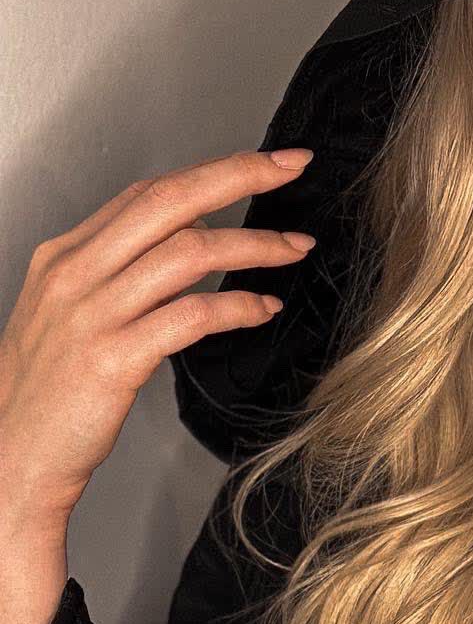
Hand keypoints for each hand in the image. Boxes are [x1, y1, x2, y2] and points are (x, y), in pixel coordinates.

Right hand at [0, 147, 316, 525]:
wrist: (9, 459)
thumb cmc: (46, 395)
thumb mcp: (70, 317)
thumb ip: (120, 276)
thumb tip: (191, 242)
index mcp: (64, 257)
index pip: (146, 193)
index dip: (209, 172)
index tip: (261, 164)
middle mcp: (75, 274)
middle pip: (170, 201)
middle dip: (240, 175)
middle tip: (293, 167)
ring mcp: (92, 314)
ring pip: (189, 252)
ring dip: (255, 245)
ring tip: (294, 249)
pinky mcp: (112, 358)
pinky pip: (192, 315)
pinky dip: (238, 306)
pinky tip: (264, 308)